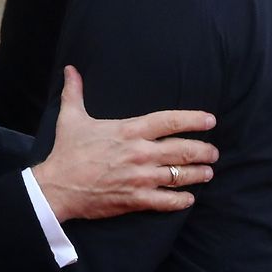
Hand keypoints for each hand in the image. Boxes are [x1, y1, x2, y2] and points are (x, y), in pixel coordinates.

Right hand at [33, 66, 217, 220]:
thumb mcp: (71, 117)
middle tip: (213, 152)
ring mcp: (140, 178)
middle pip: (183, 150)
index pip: (169, 121)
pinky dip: (182, 200)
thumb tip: (70, 70)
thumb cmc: (67, 152)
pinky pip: (168, 201)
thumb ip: (75, 92)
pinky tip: (188, 198)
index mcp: (129, 131)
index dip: (193, 120)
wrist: (58, 187)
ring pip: (181, 176)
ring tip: (207, 172)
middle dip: (204, 151)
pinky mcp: (136, 199)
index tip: (210, 120)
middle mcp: (140, 153)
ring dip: (199, 174)